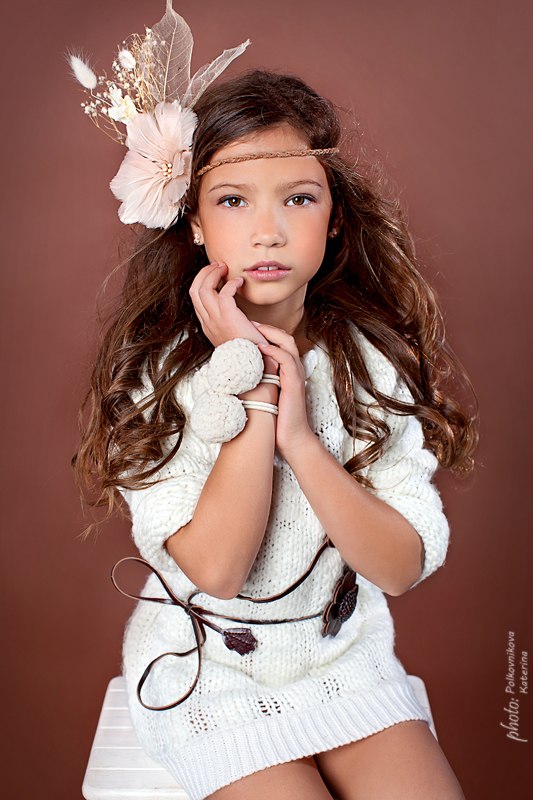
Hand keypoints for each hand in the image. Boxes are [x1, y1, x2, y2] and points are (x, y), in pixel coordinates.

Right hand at [189, 262, 267, 347]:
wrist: (250, 366)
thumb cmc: (246, 350)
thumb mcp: (231, 336)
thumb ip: (227, 322)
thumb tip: (234, 309)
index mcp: (207, 325)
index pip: (195, 298)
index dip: (202, 282)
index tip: (214, 275)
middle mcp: (207, 321)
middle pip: (194, 289)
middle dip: (204, 273)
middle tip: (218, 266)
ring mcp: (215, 319)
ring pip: (203, 287)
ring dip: (213, 273)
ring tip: (224, 268)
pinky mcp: (228, 316)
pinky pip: (224, 292)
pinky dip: (231, 283)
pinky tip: (240, 282)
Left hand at [255, 323, 313, 457]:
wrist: (290, 438)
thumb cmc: (275, 419)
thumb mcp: (263, 394)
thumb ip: (255, 379)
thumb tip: (234, 373)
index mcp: (287, 370)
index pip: (278, 342)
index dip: (264, 332)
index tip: (245, 328)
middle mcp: (294, 369)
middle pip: (284, 336)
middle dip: (266, 327)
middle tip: (248, 322)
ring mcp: (296, 375)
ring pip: (287, 343)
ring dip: (269, 333)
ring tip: (253, 329)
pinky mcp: (294, 382)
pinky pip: (287, 359)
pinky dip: (274, 350)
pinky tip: (260, 347)